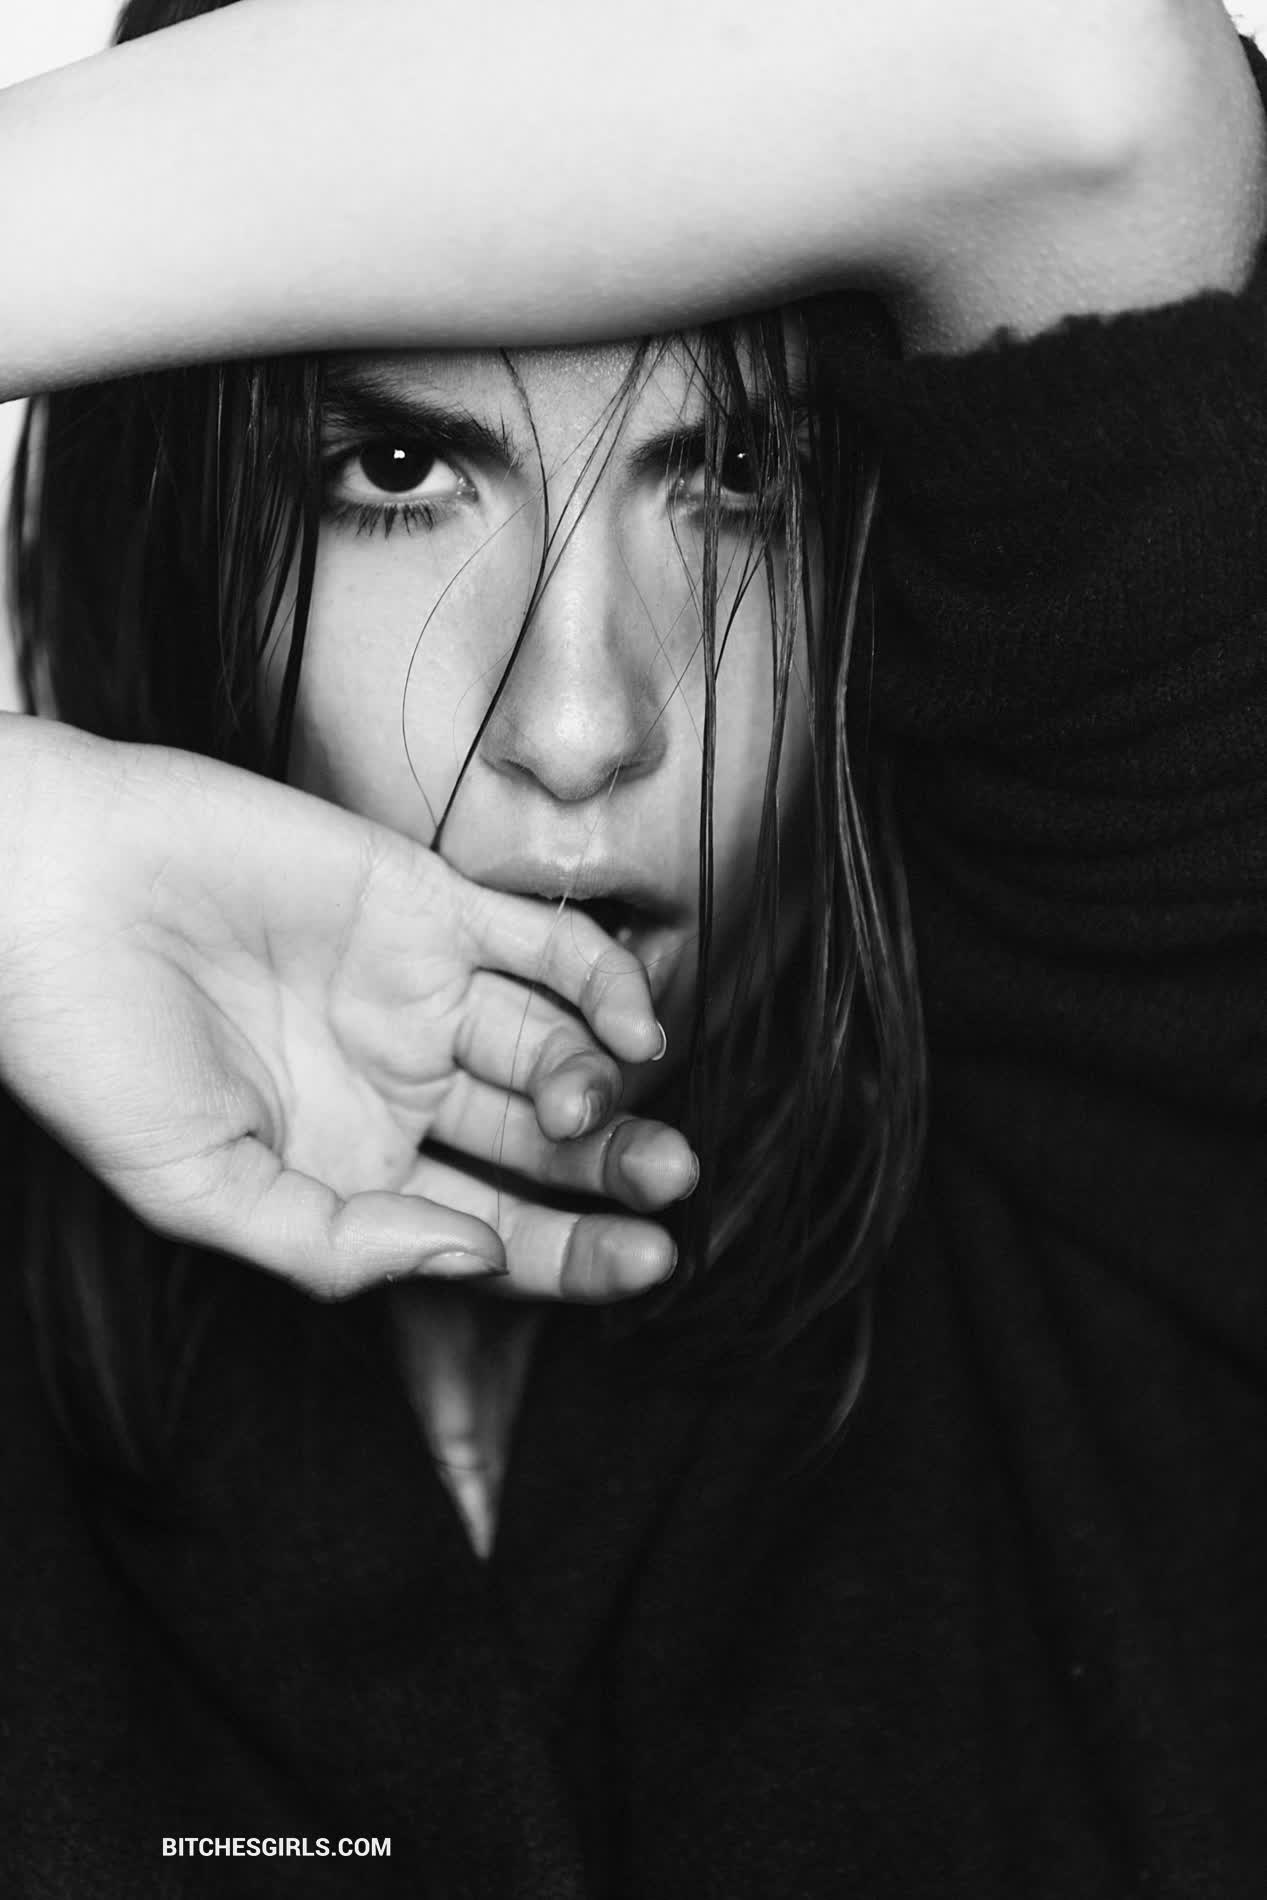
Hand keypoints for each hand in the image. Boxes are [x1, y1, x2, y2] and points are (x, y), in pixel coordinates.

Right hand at [0, 716, 694, 1299]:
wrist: (42, 887)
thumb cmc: (88, 1045)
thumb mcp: (197, 1189)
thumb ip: (334, 1243)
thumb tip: (470, 1258)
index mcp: (350, 1166)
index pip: (494, 1226)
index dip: (573, 1254)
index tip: (647, 1264)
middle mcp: (398, 1083)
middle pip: (542, 1144)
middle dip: (614, 1169)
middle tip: (666, 1181)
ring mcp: (418, 992)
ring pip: (555, 1045)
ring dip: (606, 1083)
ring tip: (601, 1105)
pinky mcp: (426, 902)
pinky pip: (545, 944)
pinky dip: (602, 981)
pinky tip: (629, 1024)